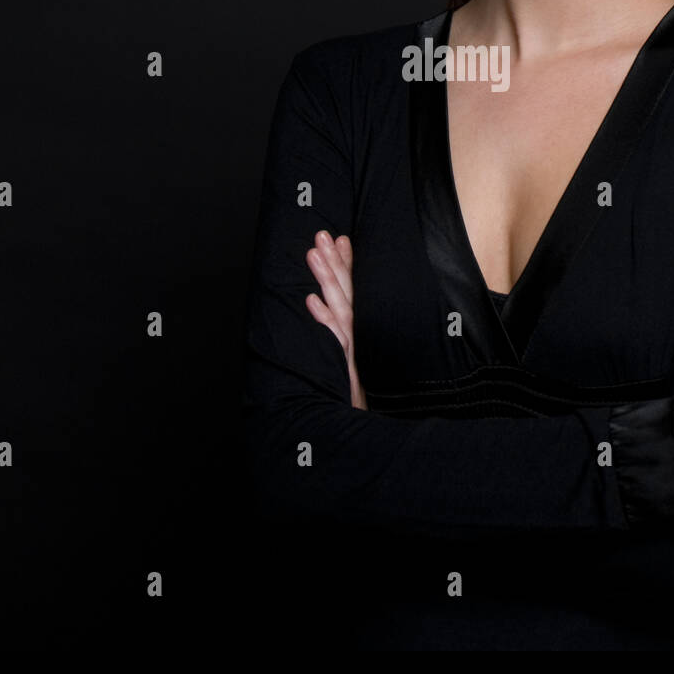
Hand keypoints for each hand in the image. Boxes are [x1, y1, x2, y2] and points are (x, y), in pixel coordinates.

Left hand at [304, 230, 366, 409]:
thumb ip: (346, 343)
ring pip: (339, 309)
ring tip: (315, 254)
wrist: (361, 439)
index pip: (352, 293)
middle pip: (346, 294)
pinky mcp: (344, 369)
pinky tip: (312, 301)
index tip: (342, 239)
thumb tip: (328, 312)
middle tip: (323, 234)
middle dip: (335, 263)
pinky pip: (333, 341)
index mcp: (357, 337)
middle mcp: (355, 340)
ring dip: (326, 281)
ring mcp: (349, 353)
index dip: (347, 266)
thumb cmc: (353, 405)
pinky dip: (323, 320)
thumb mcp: (352, 369)